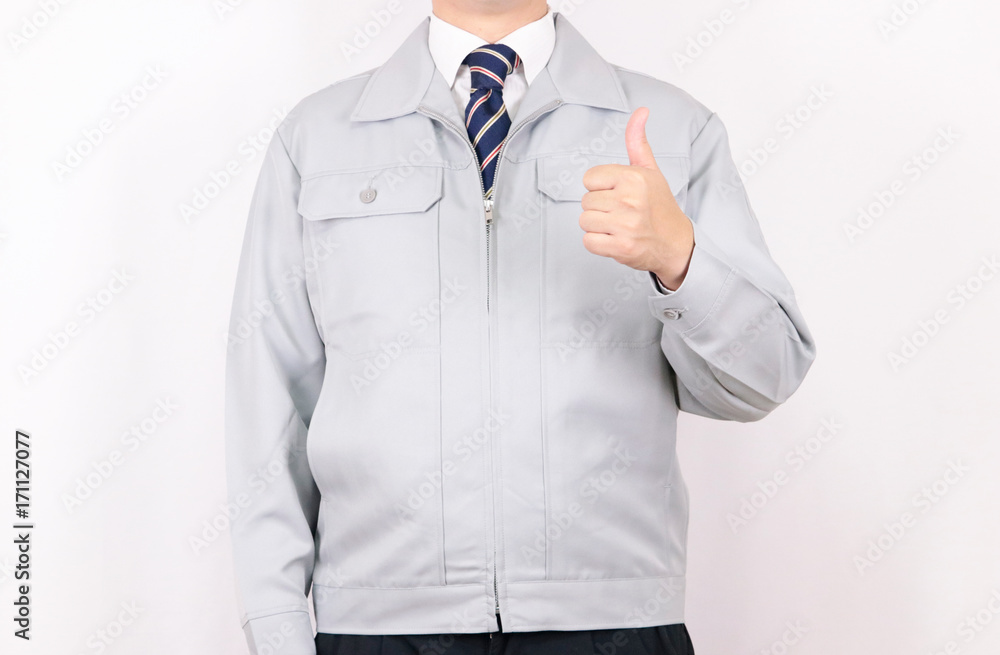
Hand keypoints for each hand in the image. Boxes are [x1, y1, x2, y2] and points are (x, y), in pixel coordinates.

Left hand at [579, 107, 694, 290]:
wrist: (676, 243)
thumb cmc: (659, 206)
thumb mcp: (650, 170)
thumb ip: (638, 142)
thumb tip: (641, 111)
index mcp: (634, 177)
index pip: (589, 179)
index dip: (600, 188)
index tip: (618, 194)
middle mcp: (630, 199)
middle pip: (585, 202)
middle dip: (599, 208)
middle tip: (621, 213)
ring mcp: (625, 225)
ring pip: (585, 221)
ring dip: (598, 227)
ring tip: (618, 226)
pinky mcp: (621, 247)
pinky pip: (589, 242)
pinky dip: (598, 244)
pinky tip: (615, 240)